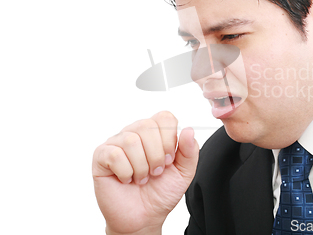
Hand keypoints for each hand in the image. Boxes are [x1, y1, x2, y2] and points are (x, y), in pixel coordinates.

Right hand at [92, 111, 198, 234]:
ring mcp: (116, 142)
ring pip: (131, 141)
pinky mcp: (101, 156)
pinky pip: (114, 155)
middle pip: (147, 126)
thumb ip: (190, 151)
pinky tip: (127, 179)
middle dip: (156, 155)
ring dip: (141, 166)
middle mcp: (135, 132)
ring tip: (141, 178)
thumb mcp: (184, 173)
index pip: (164, 117)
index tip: (169, 160)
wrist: (144, 217)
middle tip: (156, 172)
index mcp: (155, 133)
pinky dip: (126, 172)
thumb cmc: (161, 192)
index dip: (170, 139)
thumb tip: (188, 130)